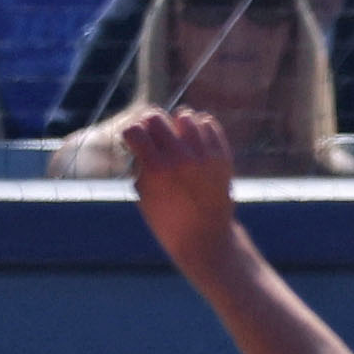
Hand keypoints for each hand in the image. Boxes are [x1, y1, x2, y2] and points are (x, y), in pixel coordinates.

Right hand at [123, 108, 239, 264]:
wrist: (205, 238)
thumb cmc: (167, 218)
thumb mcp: (143, 192)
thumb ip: (140, 162)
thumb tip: (140, 135)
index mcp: (156, 169)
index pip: (134, 129)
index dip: (131, 135)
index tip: (134, 143)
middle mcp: (180, 159)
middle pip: (156, 116)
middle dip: (150, 125)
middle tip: (153, 137)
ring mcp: (204, 156)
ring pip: (185, 115)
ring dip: (176, 124)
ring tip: (176, 139)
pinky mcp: (222, 157)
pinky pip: (209, 124)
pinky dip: (199, 128)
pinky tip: (194, 141)